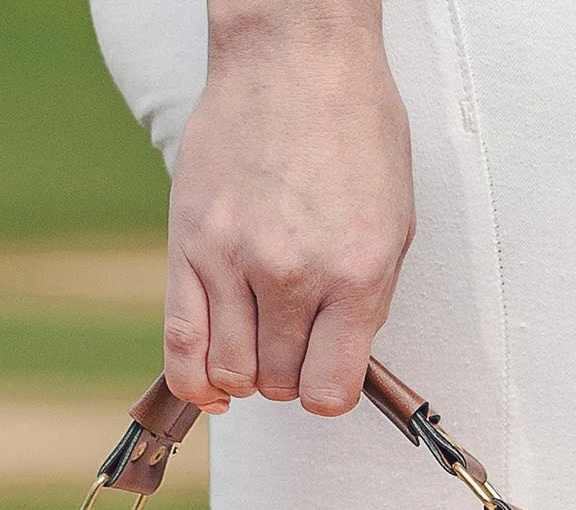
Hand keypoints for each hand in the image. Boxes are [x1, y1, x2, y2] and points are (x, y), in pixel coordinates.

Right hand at [164, 1, 413, 414]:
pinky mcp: (190, 244)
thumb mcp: (394, 223)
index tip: (325, 373)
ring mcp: (236, 260)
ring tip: (257, 340)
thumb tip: (336, 364)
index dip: (327, 391)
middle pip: (280, 383)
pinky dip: (193, 381)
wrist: (295, 52)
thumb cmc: (352, 128)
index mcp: (356, 273)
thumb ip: (365, 303)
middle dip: (289, 373)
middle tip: (293, 338)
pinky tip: (209, 387)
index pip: (330, 391)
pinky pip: (181, 345)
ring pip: (232, 372)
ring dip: (245, 372)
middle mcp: (294, 274)